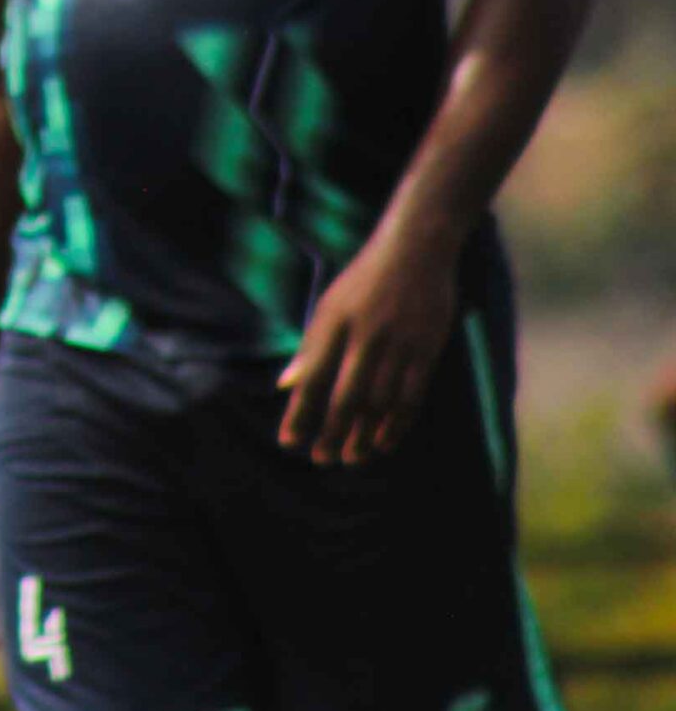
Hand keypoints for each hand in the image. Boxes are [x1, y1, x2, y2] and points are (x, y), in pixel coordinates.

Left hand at [277, 227, 460, 465]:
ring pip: (379, 403)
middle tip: (322, 459)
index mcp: (333, 324)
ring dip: (364, 435)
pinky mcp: (426, 350)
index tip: (289, 442)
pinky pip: (411, 397)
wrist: (416, 251)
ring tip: (351, 458)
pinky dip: (397, 424)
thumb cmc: (364, 282)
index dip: (300, 413)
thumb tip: (285, 384)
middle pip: (346, 397)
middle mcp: (364, 337)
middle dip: (332, 433)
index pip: (313, 378)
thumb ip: (310, 347)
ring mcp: (398, 345)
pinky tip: (384, 442)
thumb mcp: (328, 306)